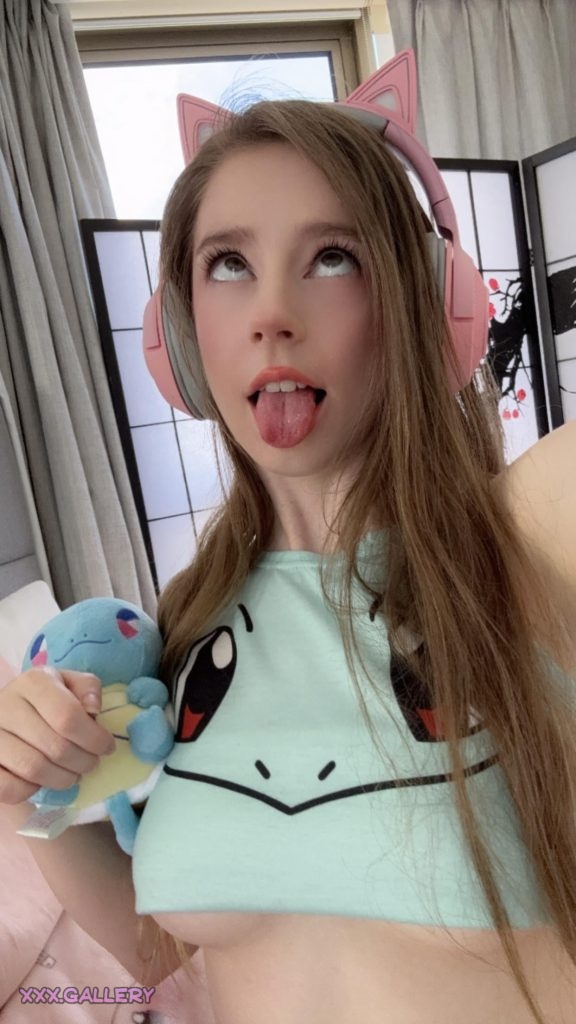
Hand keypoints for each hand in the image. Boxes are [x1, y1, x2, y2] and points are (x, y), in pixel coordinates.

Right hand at [0, 668, 115, 804]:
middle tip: (91, 763)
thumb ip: (87, 688)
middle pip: (55, 746)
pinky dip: (31, 790)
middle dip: (83, 761)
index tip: (107, 747)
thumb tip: (93, 709)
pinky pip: (8, 787)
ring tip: (73, 774)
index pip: (68, 716)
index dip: (94, 738)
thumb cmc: (46, 699)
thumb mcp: (69, 684)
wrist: (6, 712)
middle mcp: (6, 705)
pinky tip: (42, 781)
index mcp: (33, 682)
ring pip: (34, 768)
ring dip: (62, 778)